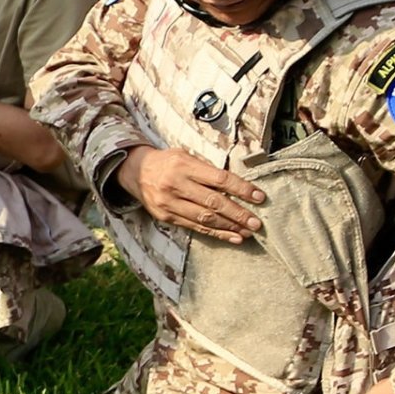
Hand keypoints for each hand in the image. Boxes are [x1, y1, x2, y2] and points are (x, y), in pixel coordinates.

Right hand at [116, 145, 263, 241]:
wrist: (135, 171)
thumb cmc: (167, 161)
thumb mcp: (186, 156)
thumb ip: (207, 169)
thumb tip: (236, 185)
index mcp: (184, 166)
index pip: (219, 179)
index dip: (241, 189)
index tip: (259, 197)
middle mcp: (176, 185)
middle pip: (213, 202)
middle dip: (238, 213)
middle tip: (257, 222)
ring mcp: (170, 203)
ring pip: (205, 218)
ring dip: (229, 227)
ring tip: (248, 232)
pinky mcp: (167, 217)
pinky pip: (195, 227)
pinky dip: (216, 233)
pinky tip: (232, 237)